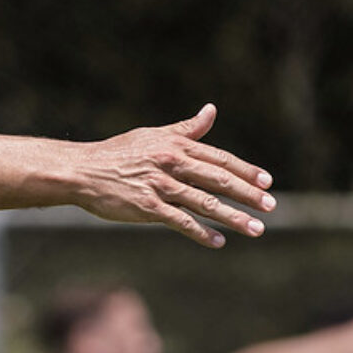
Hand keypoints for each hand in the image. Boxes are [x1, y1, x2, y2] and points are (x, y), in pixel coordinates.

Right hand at [74, 104, 274, 247]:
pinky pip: (181, 221)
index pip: (219, 158)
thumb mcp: (153, 135)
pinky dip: (201, 232)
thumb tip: (211, 110)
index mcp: (175, 145)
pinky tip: (218, 241)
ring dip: (233, 217)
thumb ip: (186, 128)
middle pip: (218, 180)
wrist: (81, 170)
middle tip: (271, 207)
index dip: (245, 170)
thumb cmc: (116, 153)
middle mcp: (171, 163)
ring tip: (255, 229)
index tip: (267, 182)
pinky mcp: (147, 207)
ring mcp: (160, 186)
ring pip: (205, 203)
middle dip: (248, 194)